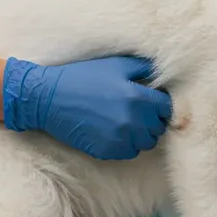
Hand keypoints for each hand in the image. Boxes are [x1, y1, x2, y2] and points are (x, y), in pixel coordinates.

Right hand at [2, 55, 171, 159]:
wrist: (49, 98)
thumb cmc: (83, 77)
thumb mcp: (115, 64)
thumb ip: (143, 68)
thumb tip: (162, 76)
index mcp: (137, 97)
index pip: (167, 108)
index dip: (160, 104)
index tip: (151, 101)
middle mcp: (132, 121)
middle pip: (158, 127)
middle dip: (152, 119)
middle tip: (137, 111)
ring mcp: (120, 139)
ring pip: (146, 143)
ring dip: (141, 134)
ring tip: (126, 122)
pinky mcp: (107, 151)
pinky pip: (130, 152)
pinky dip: (127, 144)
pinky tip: (114, 131)